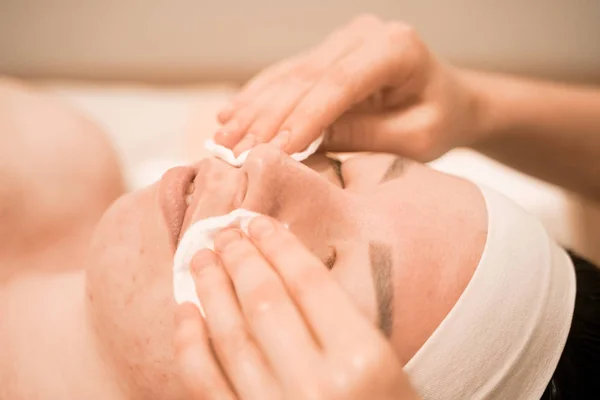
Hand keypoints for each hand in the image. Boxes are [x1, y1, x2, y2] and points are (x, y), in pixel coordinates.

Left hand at [173, 216, 419, 399]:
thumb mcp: (384, 367)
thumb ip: (339, 323)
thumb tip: (285, 268)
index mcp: (364, 361)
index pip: (308, 281)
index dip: (277, 244)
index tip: (257, 221)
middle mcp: (319, 386)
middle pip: (266, 300)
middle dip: (240, 258)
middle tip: (222, 230)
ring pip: (231, 335)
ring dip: (210, 290)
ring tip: (199, 257)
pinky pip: (205, 383)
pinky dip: (190, 345)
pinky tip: (185, 312)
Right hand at [213, 14, 483, 161]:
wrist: (451, 100)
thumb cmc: (439, 121)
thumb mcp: (413, 139)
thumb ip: (362, 135)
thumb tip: (301, 141)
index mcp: (395, 49)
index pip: (338, 84)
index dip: (302, 118)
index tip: (272, 151)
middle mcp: (363, 35)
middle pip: (305, 78)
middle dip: (266, 118)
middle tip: (232, 151)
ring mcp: (343, 40)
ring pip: (288, 76)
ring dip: (253, 109)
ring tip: (221, 138)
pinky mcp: (328, 53)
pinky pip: (287, 75)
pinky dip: (258, 97)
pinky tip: (230, 114)